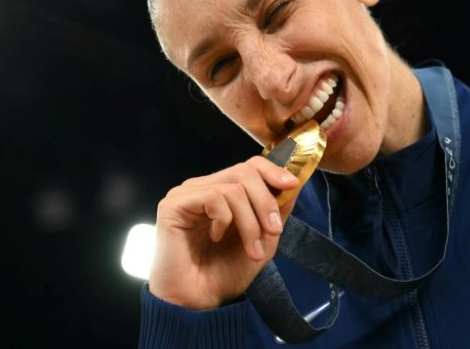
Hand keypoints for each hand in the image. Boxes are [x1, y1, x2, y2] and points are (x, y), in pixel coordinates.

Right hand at [148, 155, 300, 309]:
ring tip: (252, 250)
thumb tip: (295, 184)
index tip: (292, 185)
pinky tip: (217, 237)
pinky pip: (213, 197)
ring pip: (232, 188)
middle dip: (266, 201)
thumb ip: (277, 212)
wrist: (198, 304)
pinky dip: (224, 219)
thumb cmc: (224, 275)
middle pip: (244, 172)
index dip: (273, 170)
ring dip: (250, 221)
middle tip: (274, 230)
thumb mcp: (263, 241)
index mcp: (222, 193)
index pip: (249, 166)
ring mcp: (187, 194)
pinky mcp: (173, 204)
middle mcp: (204, 188)